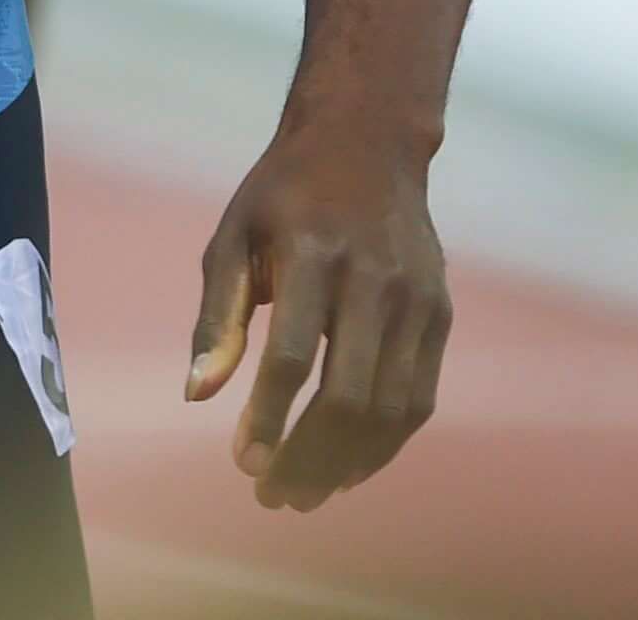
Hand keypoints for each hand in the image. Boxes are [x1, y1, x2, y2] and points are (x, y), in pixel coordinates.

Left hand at [183, 111, 451, 509]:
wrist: (368, 140)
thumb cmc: (285, 195)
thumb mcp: (234, 235)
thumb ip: (217, 317)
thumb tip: (198, 395)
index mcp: (310, 252)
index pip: (292, 356)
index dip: (269, 419)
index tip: (244, 464)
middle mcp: (373, 277)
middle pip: (347, 395)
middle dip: (308, 460)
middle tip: (274, 497)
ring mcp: (416, 298)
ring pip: (389, 408)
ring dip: (347, 464)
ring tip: (307, 494)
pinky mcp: (440, 313)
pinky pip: (418, 397)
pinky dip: (386, 444)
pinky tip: (351, 466)